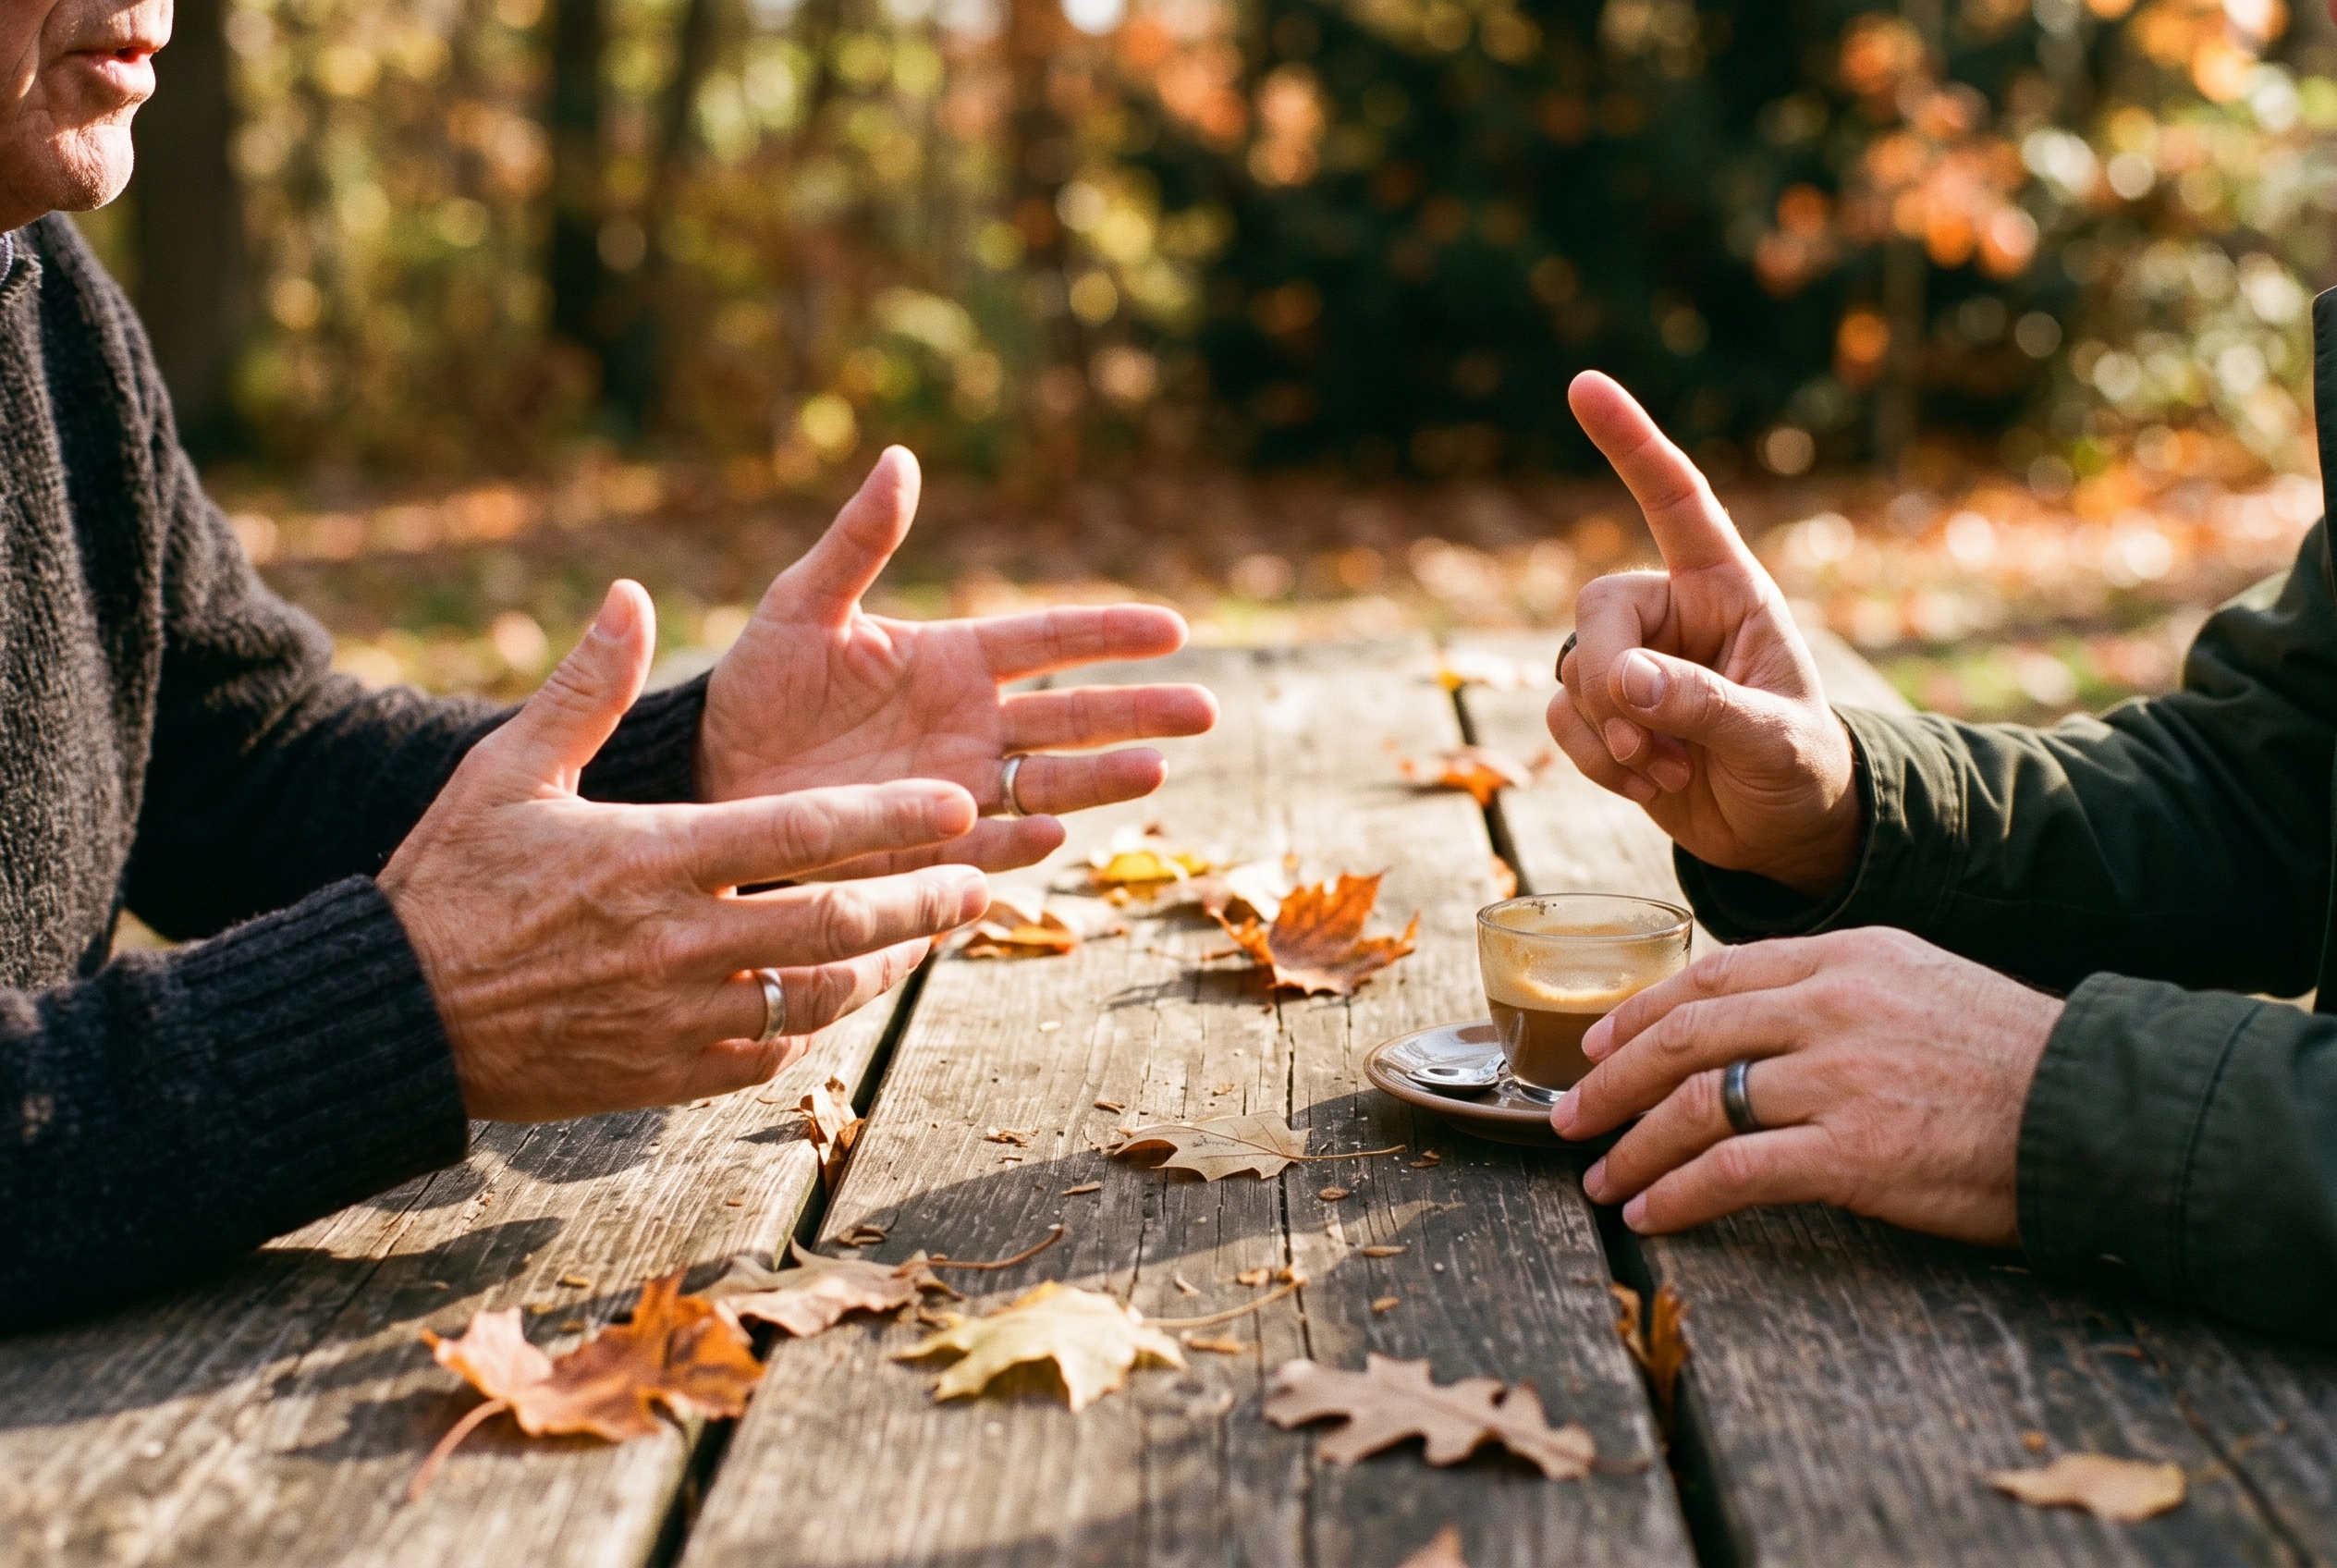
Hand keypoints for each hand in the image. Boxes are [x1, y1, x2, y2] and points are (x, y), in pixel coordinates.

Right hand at [381, 582, 992, 1121]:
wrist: (393, 1016)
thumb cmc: (450, 881)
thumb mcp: (508, 771)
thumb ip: (585, 687)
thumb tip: (632, 594)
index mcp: (655, 858)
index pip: (805, 834)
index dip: (892, 823)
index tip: (957, 812)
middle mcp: (680, 942)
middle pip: (837, 925)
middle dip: (920, 905)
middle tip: (976, 885)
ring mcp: (677, 1017)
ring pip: (818, 997)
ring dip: (882, 967)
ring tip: (925, 938)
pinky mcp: (664, 1075)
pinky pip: (767, 1055)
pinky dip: (809, 1027)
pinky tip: (832, 998)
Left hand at [698, 448, 1219, 873]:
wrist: (711, 773)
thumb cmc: (758, 684)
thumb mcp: (802, 605)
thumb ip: (859, 543)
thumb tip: (901, 459)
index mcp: (954, 660)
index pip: (1049, 641)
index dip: (1110, 635)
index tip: (1174, 630)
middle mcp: (971, 725)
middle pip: (1073, 717)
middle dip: (1139, 712)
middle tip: (1205, 709)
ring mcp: (954, 787)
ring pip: (1047, 782)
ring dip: (1101, 777)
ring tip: (1155, 768)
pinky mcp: (925, 847)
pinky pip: (983, 847)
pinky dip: (1018, 843)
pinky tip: (1051, 833)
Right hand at [1549, 372, 1859, 896]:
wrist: (1783, 833)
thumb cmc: (1802, 768)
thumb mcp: (1774, 739)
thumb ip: (1706, 706)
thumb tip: (1626, 681)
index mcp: (1727, 589)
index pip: (1674, 500)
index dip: (1630, 441)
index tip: (1584, 385)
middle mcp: (1673, 615)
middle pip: (1598, 607)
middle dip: (1610, 673)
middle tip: (1645, 734)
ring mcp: (1634, 665)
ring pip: (1574, 670)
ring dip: (1610, 734)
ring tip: (1670, 767)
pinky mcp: (1604, 715)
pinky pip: (1561, 719)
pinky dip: (1595, 761)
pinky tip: (1650, 782)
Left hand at [1551, 928, 2062, 1247]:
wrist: (2097, 1110)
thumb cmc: (2009, 1056)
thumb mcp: (1919, 983)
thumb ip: (1836, 990)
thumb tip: (1751, 1020)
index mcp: (1845, 955)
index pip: (1714, 976)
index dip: (1642, 1015)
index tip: (1598, 1048)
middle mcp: (1832, 1004)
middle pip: (1686, 1037)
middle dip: (1612, 1083)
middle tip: (1568, 1118)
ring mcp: (1839, 1077)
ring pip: (1698, 1105)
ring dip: (1634, 1147)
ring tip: (1601, 1179)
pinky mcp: (1854, 1152)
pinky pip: (1735, 1171)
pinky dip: (1680, 1195)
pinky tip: (1651, 1214)